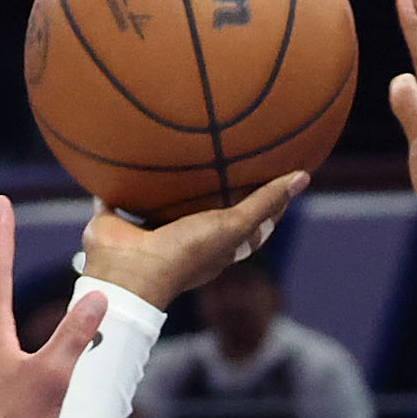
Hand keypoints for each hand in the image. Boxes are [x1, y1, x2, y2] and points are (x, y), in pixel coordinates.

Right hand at [78, 171, 308, 312]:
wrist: (131, 272)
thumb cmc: (186, 253)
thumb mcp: (234, 226)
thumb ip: (265, 203)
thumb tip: (304, 177)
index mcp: (208, 245)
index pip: (240, 225)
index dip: (256, 204)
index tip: (269, 175)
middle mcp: (178, 237)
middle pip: (200, 212)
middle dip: (211, 189)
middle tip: (222, 153)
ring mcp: (145, 231)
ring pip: (158, 203)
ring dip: (162, 183)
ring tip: (171, 146)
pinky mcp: (115, 221)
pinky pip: (113, 196)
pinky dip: (112, 180)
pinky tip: (117, 151)